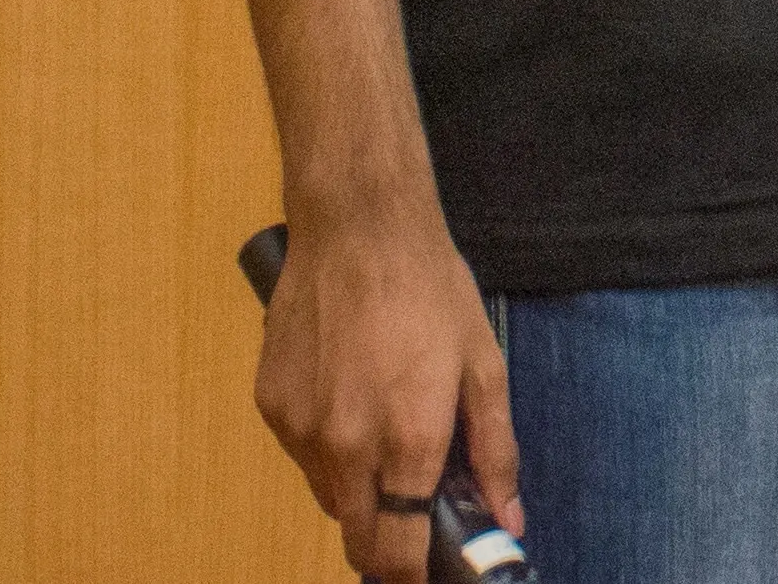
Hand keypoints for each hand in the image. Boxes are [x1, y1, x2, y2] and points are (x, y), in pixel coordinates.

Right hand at [253, 205, 516, 583]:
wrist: (358, 228)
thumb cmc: (429, 291)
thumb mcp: (483, 367)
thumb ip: (494, 452)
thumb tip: (507, 519)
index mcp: (407, 440)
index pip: (397, 551)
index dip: (413, 575)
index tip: (425, 574)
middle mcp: (346, 446)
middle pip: (358, 537)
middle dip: (388, 539)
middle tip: (415, 510)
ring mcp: (300, 428)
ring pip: (329, 497)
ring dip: (359, 490)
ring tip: (385, 433)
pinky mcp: (271, 406)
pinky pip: (303, 455)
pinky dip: (328, 448)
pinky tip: (351, 399)